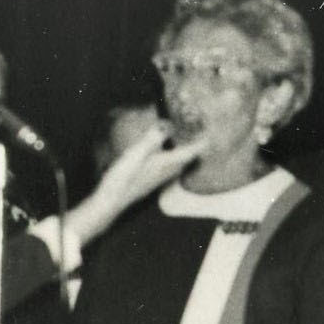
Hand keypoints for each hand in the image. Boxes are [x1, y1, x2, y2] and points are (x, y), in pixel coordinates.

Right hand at [82, 120, 207, 221]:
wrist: (113, 199)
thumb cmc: (125, 176)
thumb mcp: (138, 152)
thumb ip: (154, 137)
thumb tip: (168, 124)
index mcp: (169, 162)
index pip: (193, 151)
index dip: (203, 141)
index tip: (211, 131)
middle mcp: (169, 171)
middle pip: (189, 158)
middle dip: (196, 146)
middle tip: (199, 133)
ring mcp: (161, 177)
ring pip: (180, 163)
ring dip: (184, 152)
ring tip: (185, 141)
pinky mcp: (153, 179)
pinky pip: (169, 167)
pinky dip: (173, 157)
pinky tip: (164, 153)